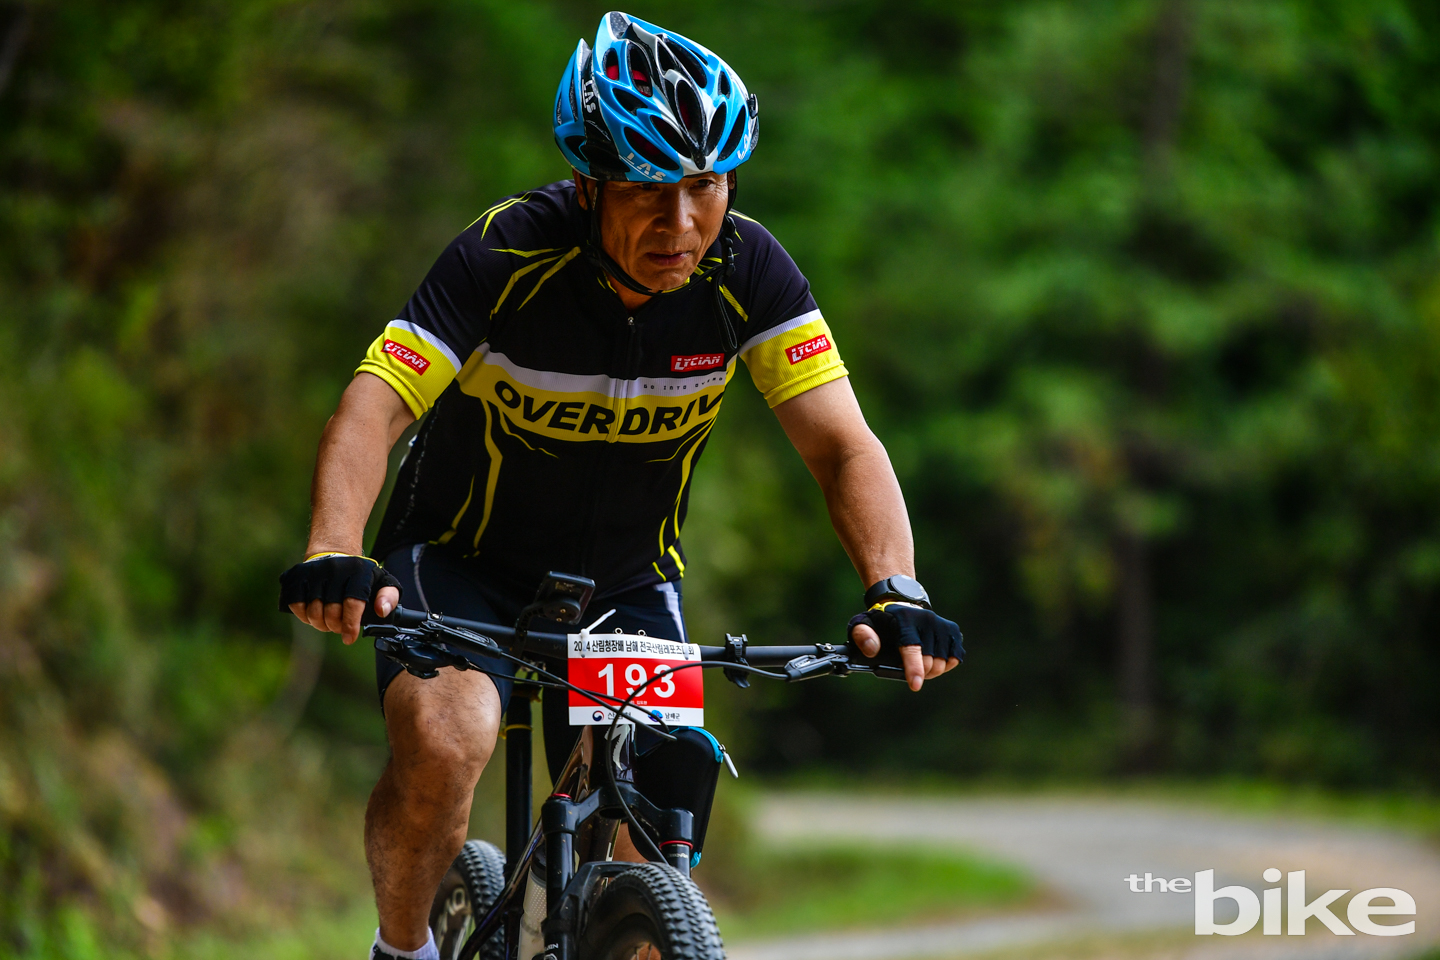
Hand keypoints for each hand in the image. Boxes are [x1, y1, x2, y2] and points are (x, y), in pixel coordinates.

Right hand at [279, 553, 401, 644]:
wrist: (336, 553)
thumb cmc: (360, 576)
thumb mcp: (382, 582)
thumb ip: (389, 597)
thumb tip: (381, 611)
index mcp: (359, 571)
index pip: (353, 603)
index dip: (350, 625)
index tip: (349, 639)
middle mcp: (336, 569)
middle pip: (332, 612)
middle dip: (336, 626)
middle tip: (340, 627)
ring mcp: (315, 571)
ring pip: (313, 611)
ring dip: (320, 624)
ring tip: (328, 621)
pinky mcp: (298, 575)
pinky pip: (297, 605)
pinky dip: (304, 616)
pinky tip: (313, 614)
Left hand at [849, 603, 962, 691]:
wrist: (901, 606)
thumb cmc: (881, 621)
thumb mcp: (863, 624)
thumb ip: (862, 636)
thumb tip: (872, 650)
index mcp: (904, 619)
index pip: (911, 648)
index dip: (913, 669)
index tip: (915, 685)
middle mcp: (926, 619)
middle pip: (928, 662)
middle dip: (918, 673)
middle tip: (908, 672)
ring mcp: (941, 624)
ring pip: (942, 663)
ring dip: (931, 671)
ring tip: (919, 666)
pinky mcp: (952, 630)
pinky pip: (955, 658)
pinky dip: (945, 665)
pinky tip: (933, 660)